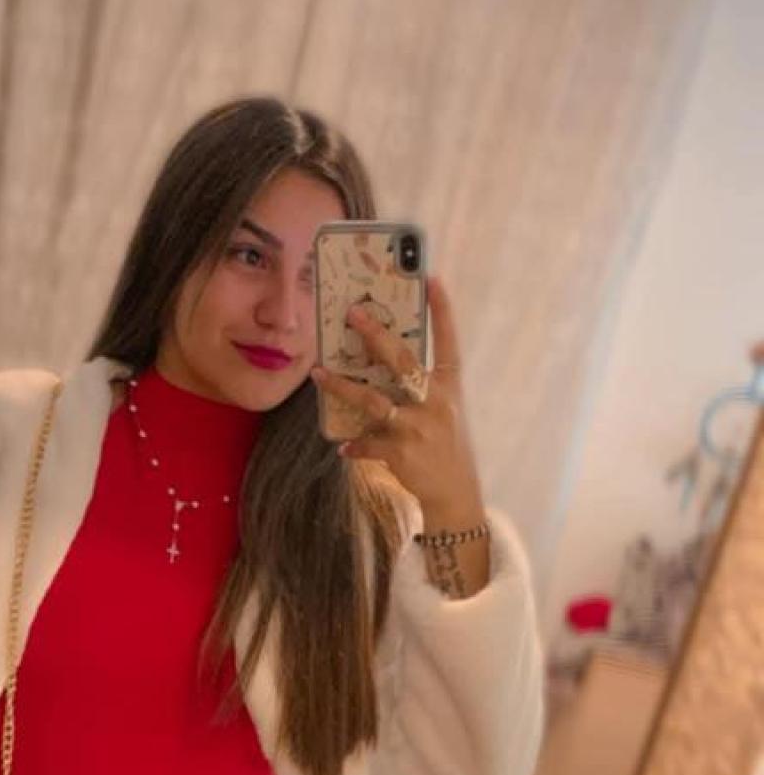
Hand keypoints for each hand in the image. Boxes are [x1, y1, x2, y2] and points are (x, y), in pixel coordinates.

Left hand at [311, 275, 483, 524]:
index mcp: (449, 388)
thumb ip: (421, 388)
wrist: (455, 494)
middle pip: (402, 362)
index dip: (442, 311)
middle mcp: (436, 403)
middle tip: (352, 313)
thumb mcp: (444, 411)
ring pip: (374, 401)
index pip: (448, 342)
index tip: (431, 279)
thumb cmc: (445, 446)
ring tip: (319, 374)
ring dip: (343, 387)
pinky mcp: (402, 453)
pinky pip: (368, 443)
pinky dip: (355, 445)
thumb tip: (385, 360)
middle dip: (376, 336)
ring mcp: (418, 428)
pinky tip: (344, 447)